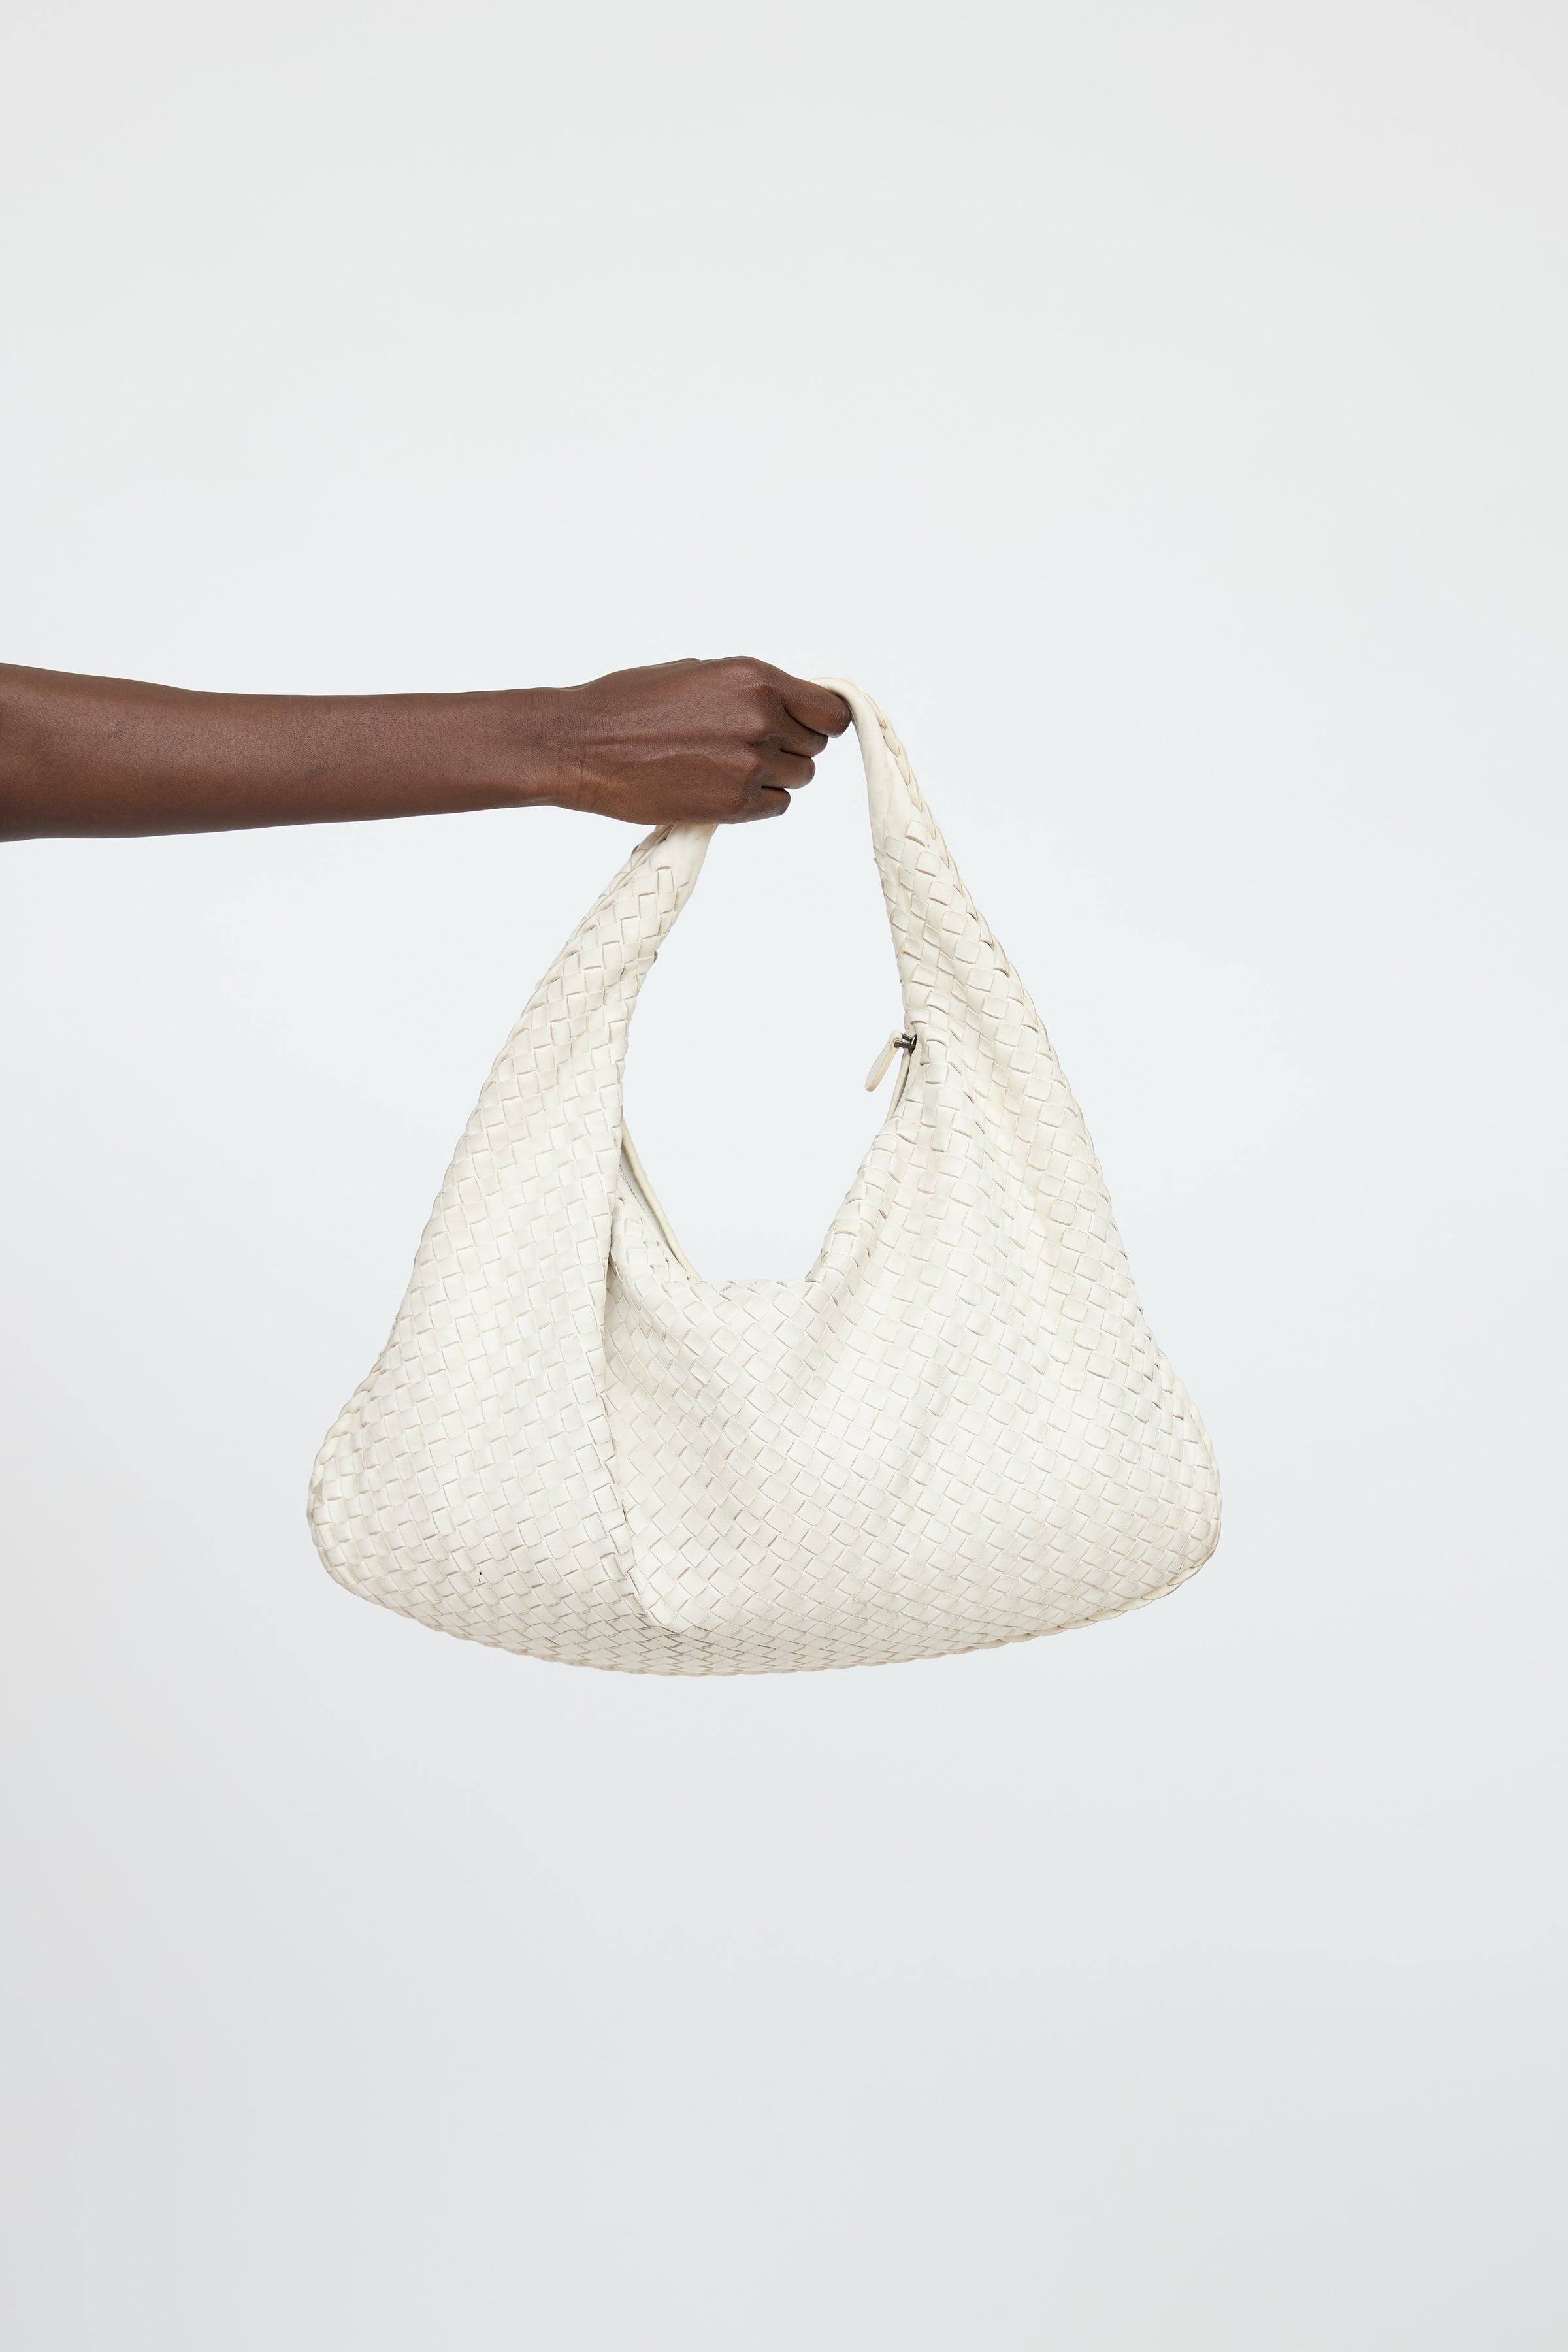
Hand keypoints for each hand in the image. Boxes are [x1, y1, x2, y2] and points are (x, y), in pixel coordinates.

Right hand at [551, 657, 851, 825]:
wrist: (584, 744)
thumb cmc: (630, 703)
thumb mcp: (699, 673)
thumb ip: (750, 689)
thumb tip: (787, 706)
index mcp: (755, 678)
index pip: (830, 709)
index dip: (822, 720)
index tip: (809, 726)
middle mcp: (762, 719)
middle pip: (815, 745)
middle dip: (790, 745)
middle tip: (747, 746)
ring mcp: (750, 764)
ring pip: (799, 777)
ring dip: (774, 775)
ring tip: (727, 765)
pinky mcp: (735, 804)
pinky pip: (777, 806)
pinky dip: (758, 801)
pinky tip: (721, 787)